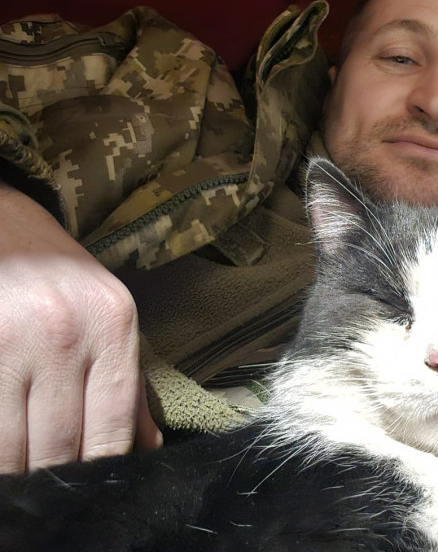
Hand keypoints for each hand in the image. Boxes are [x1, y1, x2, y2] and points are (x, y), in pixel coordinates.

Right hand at [0, 183, 162, 472]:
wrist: (7, 223)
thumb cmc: (62, 275)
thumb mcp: (109, 314)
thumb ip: (128, 382)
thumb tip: (146, 447)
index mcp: (113, 324)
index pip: (112, 428)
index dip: (100, 472)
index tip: (91, 490)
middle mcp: (66, 333)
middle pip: (60, 446)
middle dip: (56, 477)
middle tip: (55, 487)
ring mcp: (13, 341)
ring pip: (14, 447)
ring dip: (19, 469)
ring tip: (26, 471)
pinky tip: (7, 441)